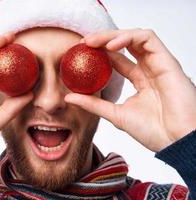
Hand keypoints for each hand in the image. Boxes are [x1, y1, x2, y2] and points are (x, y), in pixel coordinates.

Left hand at [65, 29, 195, 151]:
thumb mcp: (115, 114)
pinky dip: (128, 37)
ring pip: (135, 37)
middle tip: (83, 42)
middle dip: (103, 40)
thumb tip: (69, 97)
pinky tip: (111, 47)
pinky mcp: (167, 60)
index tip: (80, 52)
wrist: (177, 142)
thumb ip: (94, 104)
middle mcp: (149, 69)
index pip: (117, 59)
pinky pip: (148, 39)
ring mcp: (158, 64)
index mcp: (140, 81)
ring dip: (112, 36)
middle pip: (124, 45)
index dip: (99, 52)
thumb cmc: (154, 131)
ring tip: (93, 41)